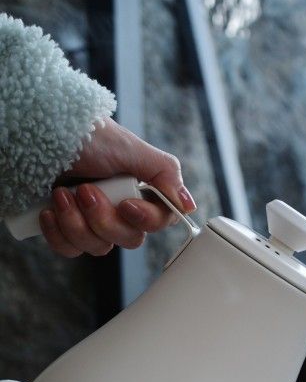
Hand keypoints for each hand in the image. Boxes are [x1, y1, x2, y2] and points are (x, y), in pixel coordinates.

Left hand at [39, 119, 195, 257]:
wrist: (40, 131)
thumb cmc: (85, 135)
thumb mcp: (131, 148)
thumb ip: (164, 173)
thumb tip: (188, 205)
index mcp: (140, 192)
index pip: (159, 222)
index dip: (145, 220)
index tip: (126, 205)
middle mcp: (120, 210)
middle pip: (129, 239)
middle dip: (103, 218)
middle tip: (85, 190)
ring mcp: (93, 222)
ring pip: (98, 248)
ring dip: (76, 222)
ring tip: (61, 193)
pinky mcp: (67, 229)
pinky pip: (70, 250)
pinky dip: (58, 232)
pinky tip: (49, 210)